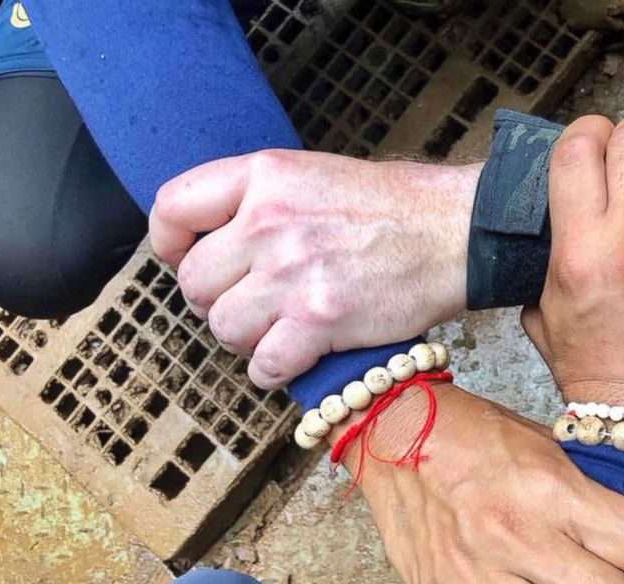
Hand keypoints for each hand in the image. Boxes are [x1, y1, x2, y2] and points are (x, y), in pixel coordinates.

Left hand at [149, 151, 480, 388]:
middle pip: (193, 284)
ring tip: (278, 329)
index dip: (169, 243)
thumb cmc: (394, 207)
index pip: (172, 208)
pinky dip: (273, 370)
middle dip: (215, 300)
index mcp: (264, 177)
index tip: (183, 257)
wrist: (455, 232)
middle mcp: (268, 224)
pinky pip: (263, 366)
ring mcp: (291, 275)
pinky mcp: (319, 323)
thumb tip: (215, 239)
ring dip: (245, 338)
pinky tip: (295, 356)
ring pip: (223, 329)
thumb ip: (259, 199)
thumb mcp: (314, 173)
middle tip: (249, 302)